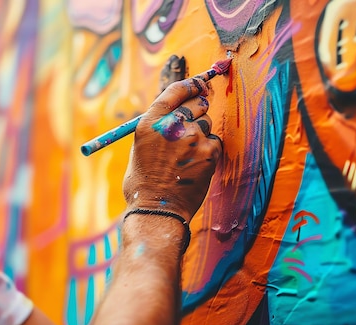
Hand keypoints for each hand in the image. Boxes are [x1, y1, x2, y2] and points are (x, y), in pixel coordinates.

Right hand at [123, 72, 222, 223]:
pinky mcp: (209, 152)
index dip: (191, 85)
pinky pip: (215, 142)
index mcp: (150, 122)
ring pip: (207, 124)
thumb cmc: (144, 182)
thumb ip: (158, 126)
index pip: (176, 90)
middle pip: (197, 103)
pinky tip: (195, 166)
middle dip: (198, 110)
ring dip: (201, 134)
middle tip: (193, 123)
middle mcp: (171, 125)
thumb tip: (177, 111)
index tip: (200, 83)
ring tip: (187, 156)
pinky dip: (208, 151)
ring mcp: (192, 138)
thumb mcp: (141, 146)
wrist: (157, 210)